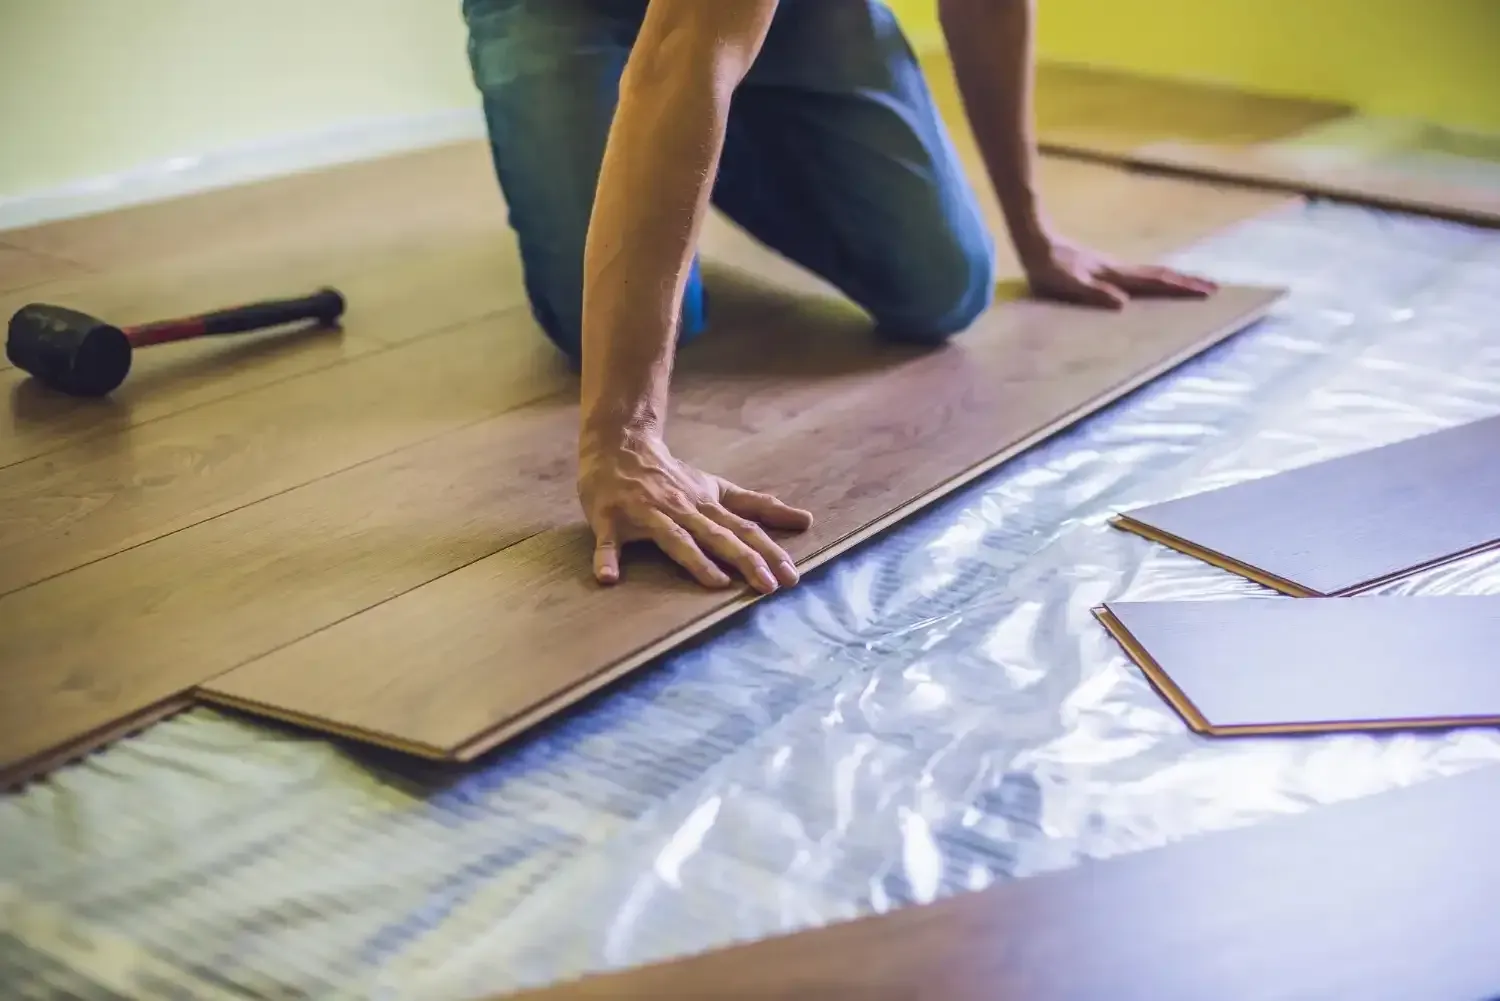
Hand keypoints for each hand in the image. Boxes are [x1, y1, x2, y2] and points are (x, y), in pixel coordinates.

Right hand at [578, 431, 813, 592]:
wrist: (619, 446)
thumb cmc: (671, 475)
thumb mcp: (715, 487)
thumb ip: (755, 505)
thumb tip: (804, 520)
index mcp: (706, 505)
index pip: (744, 528)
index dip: (769, 551)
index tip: (791, 575)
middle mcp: (682, 508)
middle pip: (718, 535)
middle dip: (745, 559)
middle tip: (769, 587)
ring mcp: (646, 514)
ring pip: (674, 538)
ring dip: (695, 561)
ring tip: (717, 583)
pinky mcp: (610, 519)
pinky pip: (609, 542)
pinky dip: (607, 558)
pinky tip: (608, 578)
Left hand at [1022, 238, 1217, 309]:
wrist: (1036, 241)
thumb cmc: (1048, 266)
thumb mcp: (1068, 284)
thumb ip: (1093, 293)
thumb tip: (1123, 303)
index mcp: (1115, 274)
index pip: (1155, 281)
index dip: (1181, 287)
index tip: (1206, 291)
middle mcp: (1119, 269)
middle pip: (1159, 275)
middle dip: (1186, 282)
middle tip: (1213, 288)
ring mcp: (1112, 267)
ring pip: (1150, 274)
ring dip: (1173, 279)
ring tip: (1192, 285)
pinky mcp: (1104, 268)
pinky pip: (1137, 275)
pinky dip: (1154, 279)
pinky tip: (1153, 284)